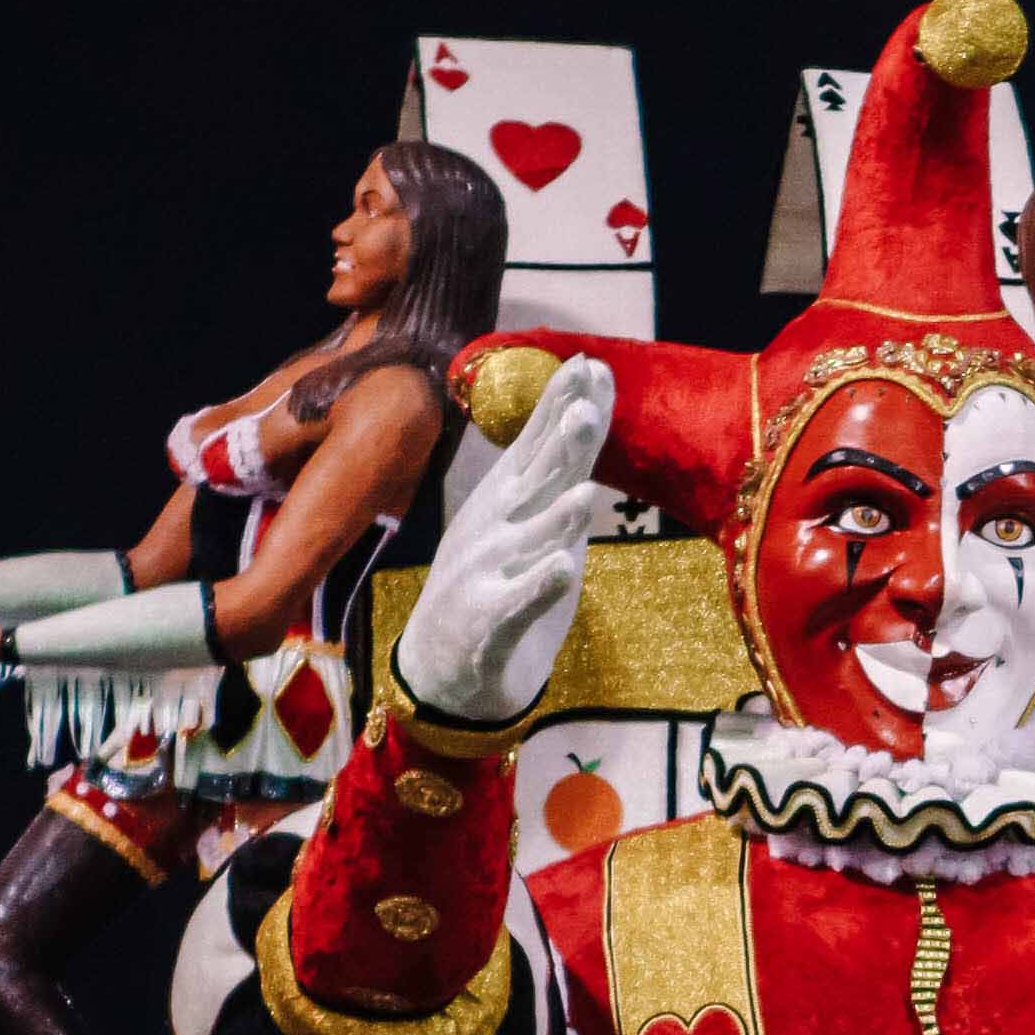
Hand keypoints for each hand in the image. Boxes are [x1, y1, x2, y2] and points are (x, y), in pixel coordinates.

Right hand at [395, 352, 613, 724]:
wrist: (445, 667)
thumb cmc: (500, 579)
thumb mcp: (537, 515)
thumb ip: (563, 462)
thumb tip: (589, 399)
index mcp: (508, 498)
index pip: (539, 445)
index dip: (561, 408)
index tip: (589, 367)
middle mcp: (495, 527)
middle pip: (533, 482)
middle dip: (557, 448)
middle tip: (583, 410)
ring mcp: (488, 574)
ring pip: (527, 543)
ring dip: (555, 520)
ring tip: (584, 496)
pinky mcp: (489, 624)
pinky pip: (517, 604)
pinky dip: (539, 587)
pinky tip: (562, 570)